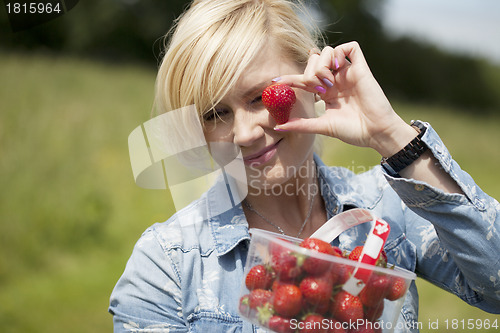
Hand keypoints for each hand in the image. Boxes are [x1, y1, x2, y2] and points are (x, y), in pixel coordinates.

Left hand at [274, 42, 416, 156]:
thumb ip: (301, 124)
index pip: (304, 79)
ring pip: (328, 51)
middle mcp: (336, 80)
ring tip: (328, 81)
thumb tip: (278, 126)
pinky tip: (337, 67)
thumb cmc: (353, 132)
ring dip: (322, 64)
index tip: (275, 82)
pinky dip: (339, 52)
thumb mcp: (322, 126)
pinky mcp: (361, 69)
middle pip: (314, 61)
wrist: (375, 133)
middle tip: (317, 89)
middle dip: (309, 72)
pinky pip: (351, 47)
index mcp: (326, 93)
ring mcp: (348, 73)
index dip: (290, 79)